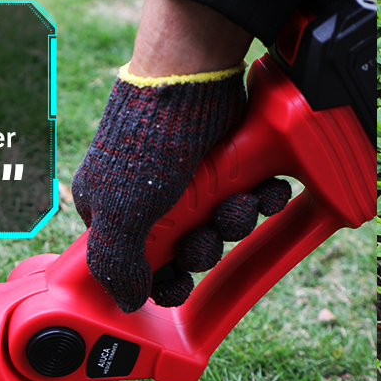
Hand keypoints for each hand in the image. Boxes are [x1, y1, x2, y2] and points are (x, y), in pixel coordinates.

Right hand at [72, 0, 251, 312]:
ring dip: (238, 220)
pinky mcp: (228, 162)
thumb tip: (127, 301)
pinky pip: (249, 196)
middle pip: (187, 249)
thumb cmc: (147, 142)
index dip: (163, 280)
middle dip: (206, 247)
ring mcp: (193, 180)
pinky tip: (266, 190)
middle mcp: (153, 199)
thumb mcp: (120, 212)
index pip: (138, 266)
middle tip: (210, 233)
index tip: (180, 285)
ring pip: (223, 224)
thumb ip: (116, 264)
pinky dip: (262, 197)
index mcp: (115, 212)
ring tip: (241, 201)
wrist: (194, 78)